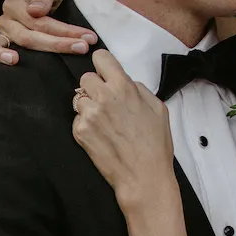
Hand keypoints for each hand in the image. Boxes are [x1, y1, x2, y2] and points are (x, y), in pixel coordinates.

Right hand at [0, 0, 89, 73]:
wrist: (59, 11)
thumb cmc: (57, 1)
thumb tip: (35, 10)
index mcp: (17, 4)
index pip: (38, 20)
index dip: (64, 30)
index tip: (87, 39)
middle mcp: (6, 20)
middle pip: (26, 36)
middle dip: (56, 44)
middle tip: (81, 49)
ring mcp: (0, 37)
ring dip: (4, 54)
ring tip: (15, 61)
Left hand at [71, 50, 174, 208]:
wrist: (144, 177)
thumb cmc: (154, 147)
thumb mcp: (158, 108)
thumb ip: (139, 89)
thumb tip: (127, 82)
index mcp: (123, 87)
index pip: (100, 58)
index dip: (104, 67)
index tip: (106, 74)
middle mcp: (104, 97)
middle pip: (86, 78)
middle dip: (95, 88)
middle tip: (107, 103)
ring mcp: (89, 115)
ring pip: (79, 98)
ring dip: (89, 107)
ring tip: (105, 123)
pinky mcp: (80, 131)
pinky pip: (77, 119)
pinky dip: (86, 126)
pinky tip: (102, 136)